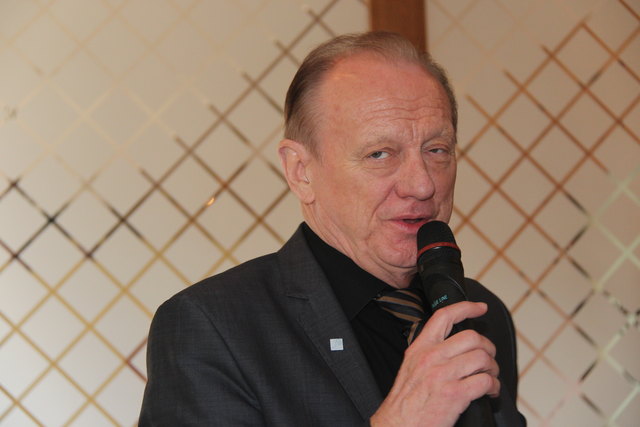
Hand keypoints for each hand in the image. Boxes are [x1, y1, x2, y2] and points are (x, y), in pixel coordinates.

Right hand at [370, 301, 499, 426]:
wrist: (398, 425)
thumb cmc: (405, 402)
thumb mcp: (411, 367)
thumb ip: (429, 353)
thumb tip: (453, 346)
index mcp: (420, 348)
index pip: (444, 317)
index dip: (466, 307)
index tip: (479, 307)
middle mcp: (431, 357)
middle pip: (471, 337)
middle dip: (487, 347)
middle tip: (489, 358)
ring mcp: (443, 375)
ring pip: (482, 358)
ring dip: (492, 368)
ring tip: (490, 376)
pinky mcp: (455, 394)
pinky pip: (485, 382)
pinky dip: (494, 386)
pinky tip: (490, 391)